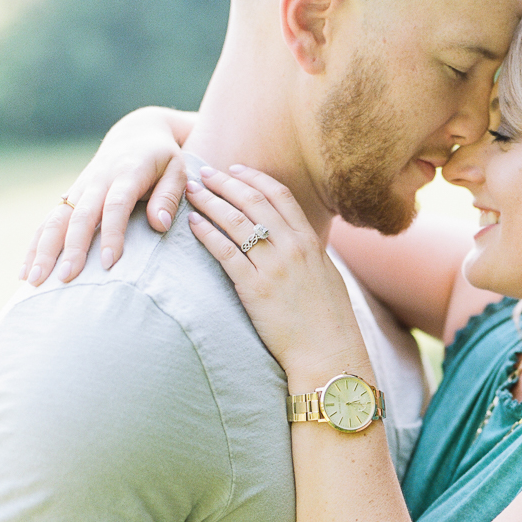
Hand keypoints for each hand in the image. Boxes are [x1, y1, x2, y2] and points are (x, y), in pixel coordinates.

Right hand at [21, 106, 192, 285]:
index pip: (116, 206)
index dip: (112, 234)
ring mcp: (80, 188)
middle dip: (72, 248)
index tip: (110, 263)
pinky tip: (27, 270)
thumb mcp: (177, 171)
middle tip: (67, 278)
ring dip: (44, 249)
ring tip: (35, 280)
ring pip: (57, 219)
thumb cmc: (163, 158)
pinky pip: (49, 221)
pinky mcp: (70, 196)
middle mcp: (98, 180)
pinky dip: (36, 245)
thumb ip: (169, 197)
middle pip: (80, 216)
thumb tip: (159, 225)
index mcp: (126, 173)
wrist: (136, 133)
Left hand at [187, 165, 369, 381]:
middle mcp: (292, 248)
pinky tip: (193, 223)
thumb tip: (302, 244)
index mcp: (310, 242)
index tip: (236, 168)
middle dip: (225, 182)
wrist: (328, 352)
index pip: (279, 196)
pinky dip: (207, 234)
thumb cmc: (329, 321)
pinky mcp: (255, 289)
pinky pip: (225, 253)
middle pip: (253, 202)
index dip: (254, 178)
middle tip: (204, 171)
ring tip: (192, 191)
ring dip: (210, 202)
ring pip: (236, 222)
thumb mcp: (327, 277)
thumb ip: (311, 255)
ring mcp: (273, 267)